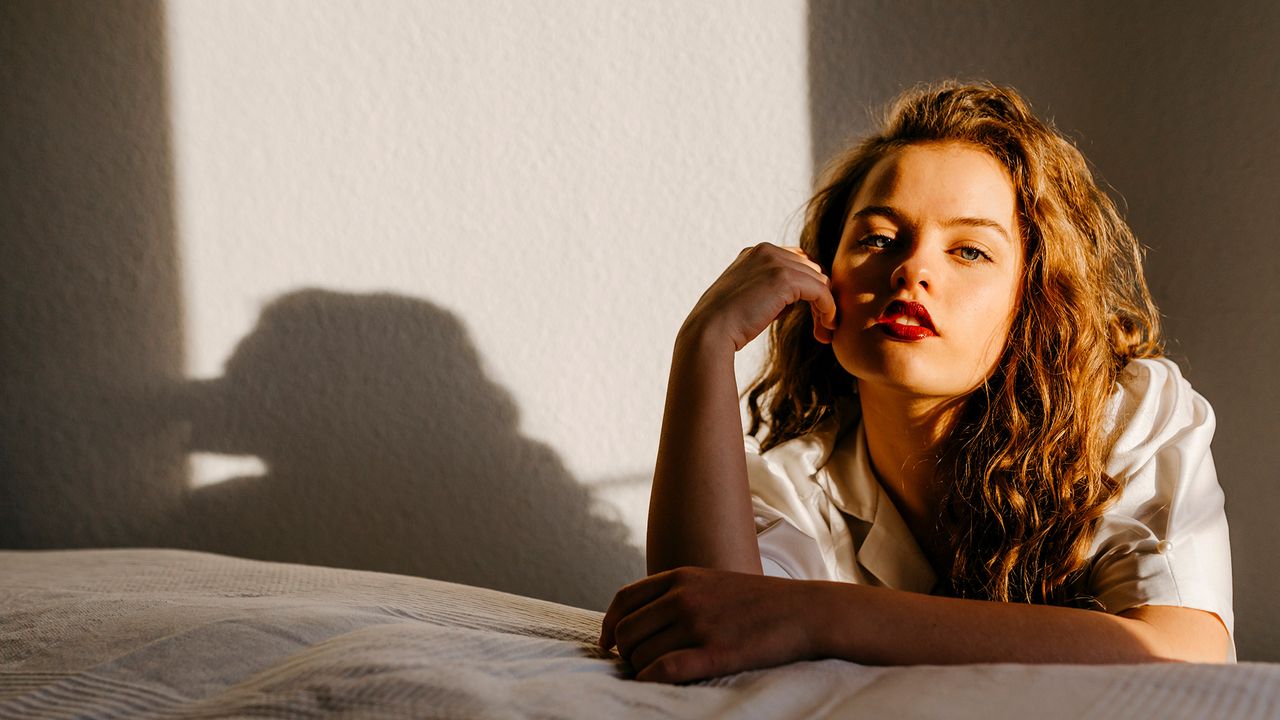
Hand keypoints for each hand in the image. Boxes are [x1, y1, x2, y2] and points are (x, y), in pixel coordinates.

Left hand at [599, 566, 821, 682]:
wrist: (805, 611)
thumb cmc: (759, 602)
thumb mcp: (712, 582)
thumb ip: (678, 593)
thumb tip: (642, 619)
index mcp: (681, 577)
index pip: (624, 599)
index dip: (609, 624)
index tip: (608, 643)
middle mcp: (684, 597)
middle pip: (627, 631)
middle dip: (626, 653)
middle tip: (639, 665)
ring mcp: (698, 624)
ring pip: (641, 654)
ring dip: (641, 670)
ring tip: (656, 674)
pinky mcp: (715, 652)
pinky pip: (664, 670)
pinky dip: (651, 680)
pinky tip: (656, 683)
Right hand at [682, 243, 835, 352]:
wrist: (709, 331)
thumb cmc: (726, 324)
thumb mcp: (750, 298)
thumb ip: (772, 291)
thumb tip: (799, 299)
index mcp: (757, 253)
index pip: (798, 260)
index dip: (810, 284)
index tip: (814, 312)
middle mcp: (766, 251)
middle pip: (812, 268)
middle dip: (821, 295)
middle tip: (823, 325)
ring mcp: (775, 262)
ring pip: (819, 280)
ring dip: (826, 306)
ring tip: (824, 330)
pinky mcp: (784, 279)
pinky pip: (821, 291)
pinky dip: (828, 309)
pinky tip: (827, 327)